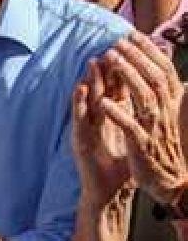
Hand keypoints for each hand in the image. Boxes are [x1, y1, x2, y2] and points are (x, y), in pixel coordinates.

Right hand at [72, 59, 135, 205]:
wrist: (108, 193)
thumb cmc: (123, 167)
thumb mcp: (138, 138)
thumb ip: (146, 119)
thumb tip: (161, 103)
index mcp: (112, 119)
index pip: (118, 89)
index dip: (124, 70)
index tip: (131, 51)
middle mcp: (97, 121)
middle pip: (102, 90)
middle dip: (107, 69)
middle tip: (111, 47)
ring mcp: (86, 130)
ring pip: (88, 101)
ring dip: (89, 81)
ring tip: (93, 62)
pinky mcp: (80, 142)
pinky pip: (80, 119)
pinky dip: (79, 104)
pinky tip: (79, 90)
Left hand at [96, 33, 187, 205]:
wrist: (169, 181)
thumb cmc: (164, 146)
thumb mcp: (167, 116)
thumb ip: (164, 92)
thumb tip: (168, 66)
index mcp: (171, 104)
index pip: (163, 71)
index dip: (149, 51)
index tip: (133, 34)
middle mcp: (165, 112)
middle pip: (153, 78)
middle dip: (136, 57)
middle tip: (117, 40)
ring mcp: (154, 128)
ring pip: (143, 97)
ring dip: (126, 76)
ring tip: (110, 59)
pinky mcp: (142, 146)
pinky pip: (130, 126)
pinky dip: (118, 113)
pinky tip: (104, 102)